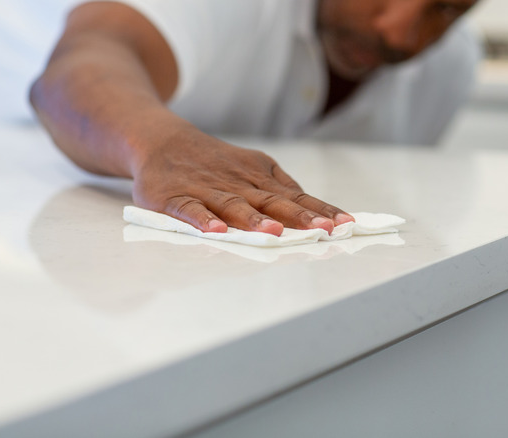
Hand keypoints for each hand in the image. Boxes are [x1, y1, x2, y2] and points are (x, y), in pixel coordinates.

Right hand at [131, 127, 353, 235]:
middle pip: (271, 202)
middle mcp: (237, 184)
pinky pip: (190, 210)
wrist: (162, 141)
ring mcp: (207, 190)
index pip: (296, 197)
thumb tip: (315, 209)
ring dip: (254, 220)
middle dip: (299, 217)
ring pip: (234, 206)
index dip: (320, 211)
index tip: (345, 224)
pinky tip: (216, 232)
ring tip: (274, 234)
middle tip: (323, 229)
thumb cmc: (214, 162)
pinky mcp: (176, 198)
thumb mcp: (252, 166)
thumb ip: (281, 187)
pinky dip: (203, 221)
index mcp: (258, 178)